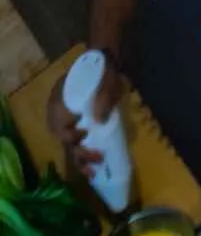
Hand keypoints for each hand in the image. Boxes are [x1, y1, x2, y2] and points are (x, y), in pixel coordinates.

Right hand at [42, 55, 121, 177]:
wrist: (105, 62)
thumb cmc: (103, 71)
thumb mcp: (106, 82)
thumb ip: (102, 99)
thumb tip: (98, 120)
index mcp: (61, 102)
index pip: (59, 128)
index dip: (72, 138)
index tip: (87, 139)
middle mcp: (60, 112)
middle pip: (63, 139)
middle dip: (78, 154)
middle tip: (97, 162)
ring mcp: (69, 118)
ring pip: (68, 143)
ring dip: (80, 158)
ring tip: (93, 173)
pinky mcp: (80, 122)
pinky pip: (77, 140)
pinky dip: (83, 152)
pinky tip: (94, 163)